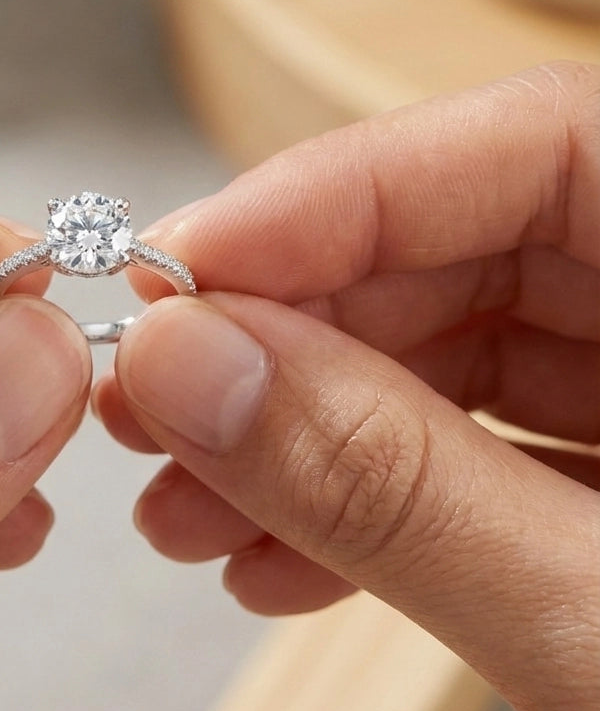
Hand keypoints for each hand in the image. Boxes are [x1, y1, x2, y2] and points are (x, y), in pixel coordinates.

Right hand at [94, 62, 599, 710]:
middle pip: (478, 253)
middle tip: (158, 392)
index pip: (552, 147)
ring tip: (186, 506)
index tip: (187, 266)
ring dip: (302, 432)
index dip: (345, 192)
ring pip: (456, 362)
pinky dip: (362, 508)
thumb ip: (397, 492)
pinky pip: (474, 461)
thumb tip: (191, 367)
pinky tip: (274, 562)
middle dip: (292, 330)